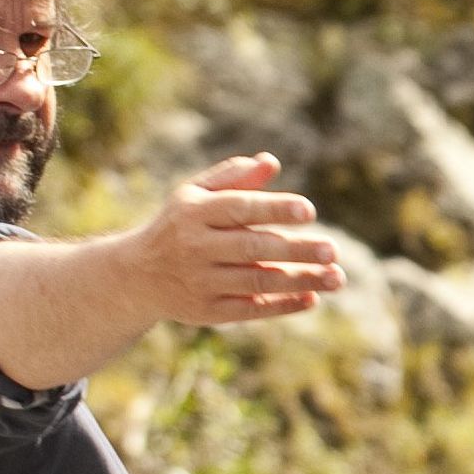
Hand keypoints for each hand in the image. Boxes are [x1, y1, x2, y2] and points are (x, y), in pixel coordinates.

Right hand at [129, 153, 342, 326]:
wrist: (137, 275)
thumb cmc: (179, 226)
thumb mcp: (195, 195)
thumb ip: (232, 177)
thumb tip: (271, 162)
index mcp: (194, 212)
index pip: (239, 208)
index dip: (274, 208)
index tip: (309, 211)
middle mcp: (195, 247)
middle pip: (253, 247)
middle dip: (295, 250)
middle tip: (333, 250)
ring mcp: (201, 281)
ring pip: (256, 281)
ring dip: (300, 280)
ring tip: (337, 277)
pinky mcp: (207, 311)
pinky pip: (250, 309)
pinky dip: (282, 305)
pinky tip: (312, 298)